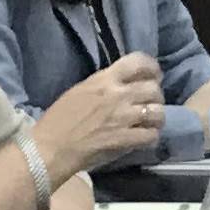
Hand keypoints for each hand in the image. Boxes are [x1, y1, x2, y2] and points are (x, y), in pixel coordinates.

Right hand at [39, 52, 168, 170]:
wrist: (51, 146)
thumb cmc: (59, 119)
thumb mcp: (80, 90)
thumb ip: (103, 86)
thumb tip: (121, 86)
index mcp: (104, 80)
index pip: (138, 62)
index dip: (152, 67)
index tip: (154, 75)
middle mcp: (118, 95)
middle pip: (153, 89)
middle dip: (156, 97)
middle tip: (150, 104)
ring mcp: (123, 117)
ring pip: (158, 112)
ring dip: (157, 119)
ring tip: (150, 123)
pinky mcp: (125, 139)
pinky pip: (151, 135)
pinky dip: (151, 137)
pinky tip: (145, 139)